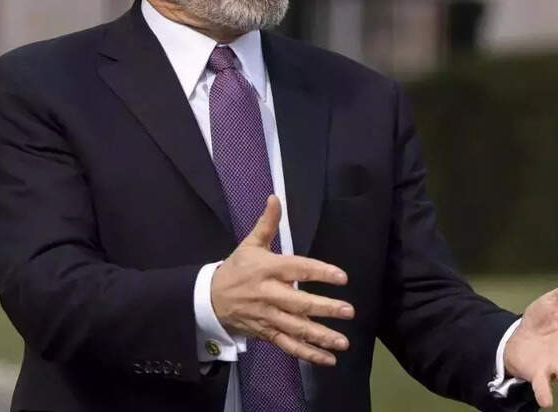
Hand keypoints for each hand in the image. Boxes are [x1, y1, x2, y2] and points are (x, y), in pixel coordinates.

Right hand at [210, 195, 354, 365]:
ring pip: (296, 329)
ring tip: (343, 342)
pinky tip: (328, 359)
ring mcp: (268, 317)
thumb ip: (267, 223)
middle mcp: (269, 294)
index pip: (297, 269)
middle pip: (299, 303)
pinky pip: (289, 345)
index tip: (342, 277)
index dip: (320, 272)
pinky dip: (308, 355)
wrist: (209, 299)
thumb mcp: (249, 244)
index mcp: (267, 269)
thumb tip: (276, 198)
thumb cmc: (236, 269)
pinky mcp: (266, 333)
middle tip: (349, 311)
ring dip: (321, 337)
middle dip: (325, 308)